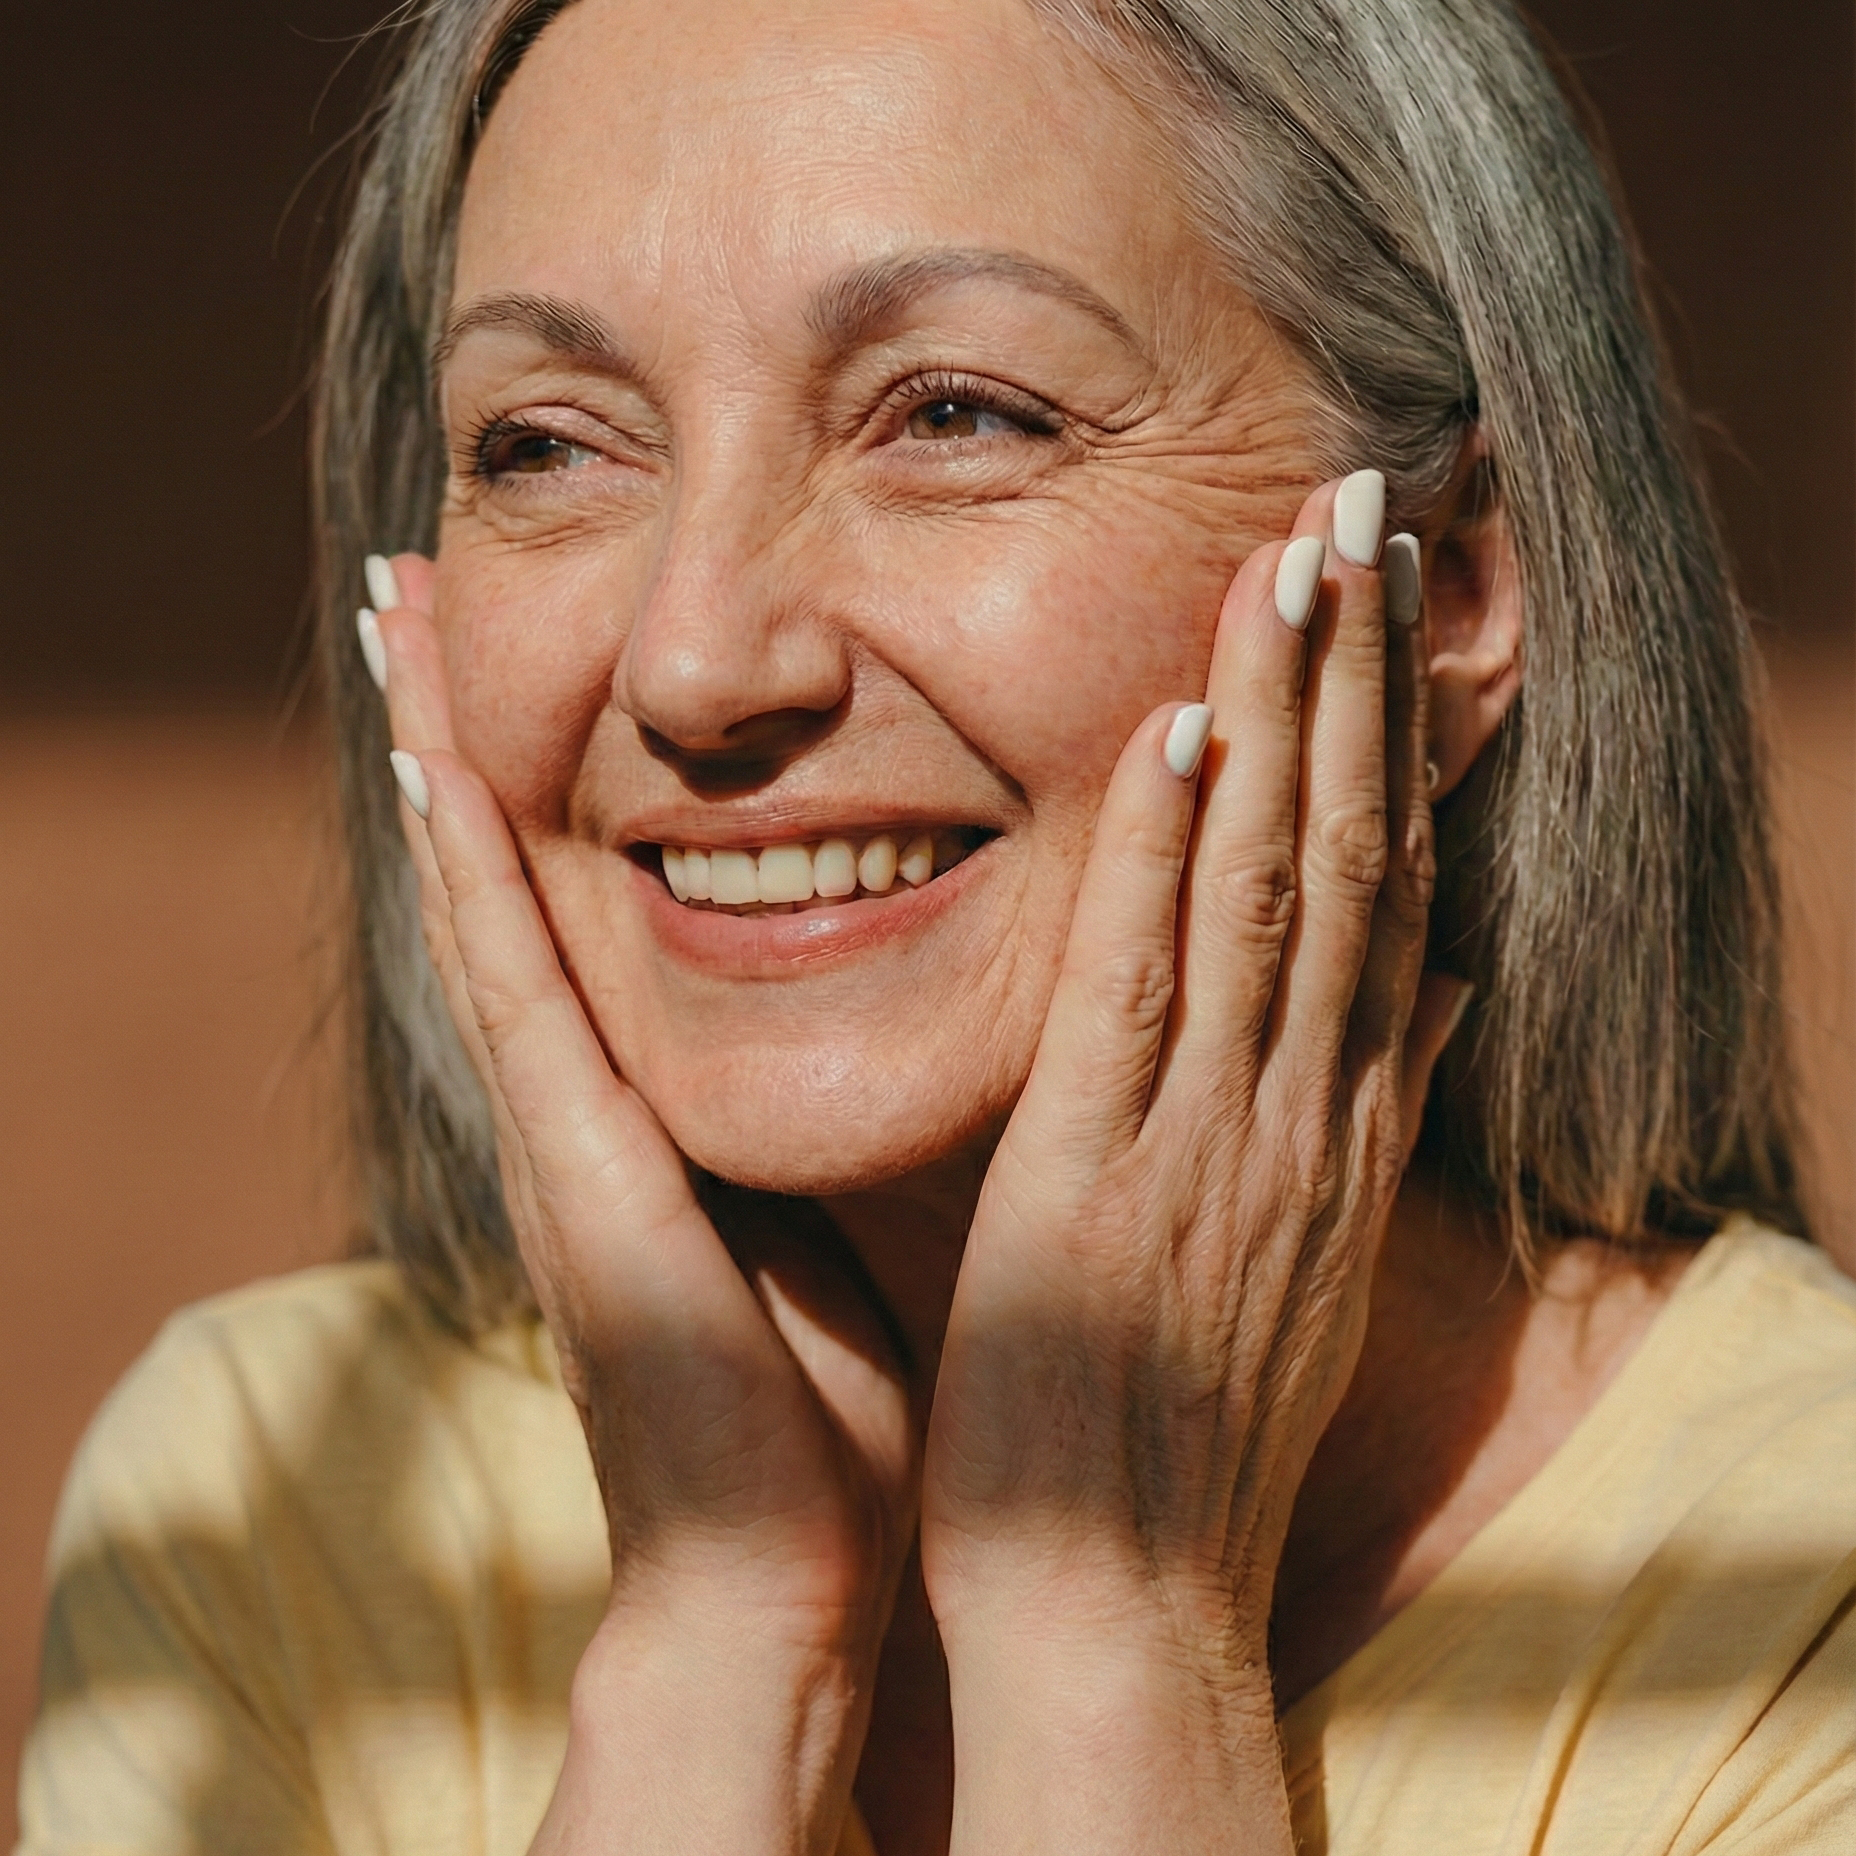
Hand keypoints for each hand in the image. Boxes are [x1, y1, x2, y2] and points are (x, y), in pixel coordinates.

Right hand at [367, 559, 912, 1854]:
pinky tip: (434, 778)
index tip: (530, 632)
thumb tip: (909, 1003)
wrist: (780, 1565)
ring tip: (395, 615)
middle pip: (517, 868)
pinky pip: (514, 1008)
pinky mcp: (576, 1186)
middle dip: (463, 724)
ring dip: (437, 759)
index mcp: (651, 1099)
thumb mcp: (825, 1208)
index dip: (545, 765)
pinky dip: (466, 887)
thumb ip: (833, 1103)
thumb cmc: (819, 1396)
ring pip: (488, 906)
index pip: (585, 895)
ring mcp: (564, 1138)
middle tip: (413, 574)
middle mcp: (587, 1097)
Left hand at [920, 473, 1465, 1851]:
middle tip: (1372, 505)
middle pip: (1352, 851)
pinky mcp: (1104, 1178)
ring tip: (1301, 559)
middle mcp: (1304, 1107)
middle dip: (1363, 674)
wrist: (1120, 1585)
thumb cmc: (1185, 1410)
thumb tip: (1429, 986)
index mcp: (1336, 1119)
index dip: (1400, 731)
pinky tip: (1185, 733)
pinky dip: (1171, 859)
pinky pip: (1148, 993)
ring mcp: (1216, 1139)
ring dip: (1289, 717)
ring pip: (1271, 892)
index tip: (1398, 598)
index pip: (1389, 886)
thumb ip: (1354, 1101)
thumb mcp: (1297, 1242)